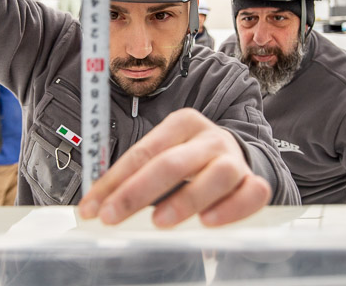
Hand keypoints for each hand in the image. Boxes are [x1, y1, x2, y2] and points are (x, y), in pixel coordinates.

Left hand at [78, 108, 271, 227]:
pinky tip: (208, 222)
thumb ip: (135, 174)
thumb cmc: (190, 158)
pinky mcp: (253, 181)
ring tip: (159, 222)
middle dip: (137, 192)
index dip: (114, 181)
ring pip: (216, 175)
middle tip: (112, 216)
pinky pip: (251, 194)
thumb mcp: (163, 155)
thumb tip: (96, 203)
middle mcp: (210, 138)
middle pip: (173, 162)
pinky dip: (231, 209)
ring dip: (186, 200)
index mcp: (183, 123)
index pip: (143, 151)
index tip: (92, 207)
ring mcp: (234, 159)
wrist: (236, 156)